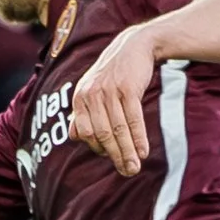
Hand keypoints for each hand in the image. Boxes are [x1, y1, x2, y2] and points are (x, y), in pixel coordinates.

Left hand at [72, 23, 158, 176]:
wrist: (134, 47)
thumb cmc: (113, 75)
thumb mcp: (92, 91)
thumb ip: (83, 113)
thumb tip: (76, 137)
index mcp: (80, 99)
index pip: (86, 133)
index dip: (99, 149)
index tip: (114, 160)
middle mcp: (91, 95)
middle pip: (102, 134)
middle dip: (115, 156)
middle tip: (127, 172)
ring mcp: (109, 91)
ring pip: (118, 129)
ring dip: (127, 152)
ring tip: (135, 168)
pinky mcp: (127, 88)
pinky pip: (133, 118)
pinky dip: (138, 138)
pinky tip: (143, 152)